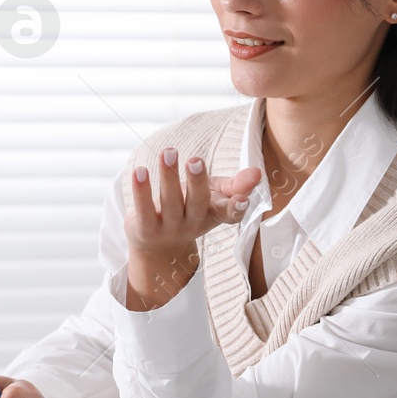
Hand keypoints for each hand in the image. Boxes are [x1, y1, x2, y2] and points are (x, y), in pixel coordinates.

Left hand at [125, 147, 259, 308]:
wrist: (156, 244)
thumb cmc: (189, 210)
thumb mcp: (213, 197)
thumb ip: (234, 185)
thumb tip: (257, 173)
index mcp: (213, 215)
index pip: (228, 214)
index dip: (236, 207)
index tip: (241, 199)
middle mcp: (192, 224)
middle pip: (197, 203)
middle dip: (197, 182)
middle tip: (195, 161)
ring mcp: (169, 230)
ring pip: (170, 202)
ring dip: (168, 177)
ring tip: (167, 152)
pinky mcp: (146, 230)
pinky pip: (144, 209)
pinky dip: (141, 190)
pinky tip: (139, 171)